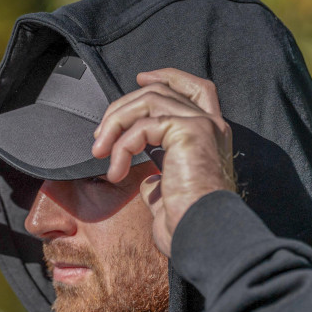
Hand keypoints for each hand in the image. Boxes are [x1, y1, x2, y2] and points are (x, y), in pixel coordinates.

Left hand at [91, 69, 234, 254]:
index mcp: (211, 136)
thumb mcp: (170, 196)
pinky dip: (121, 146)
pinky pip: (142, 126)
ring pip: (147, 100)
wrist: (202, 235)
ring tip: (99, 151)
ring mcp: (202, 124)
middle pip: (161, 90)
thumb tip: (145, 180)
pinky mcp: (188, 130)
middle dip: (123, 106)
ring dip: (115, 123)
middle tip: (99, 135)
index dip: (168, 77)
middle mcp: (212, 124)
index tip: (140, 77)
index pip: (195, 88)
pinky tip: (116, 171)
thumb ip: (159, 180)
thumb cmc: (188, 225)